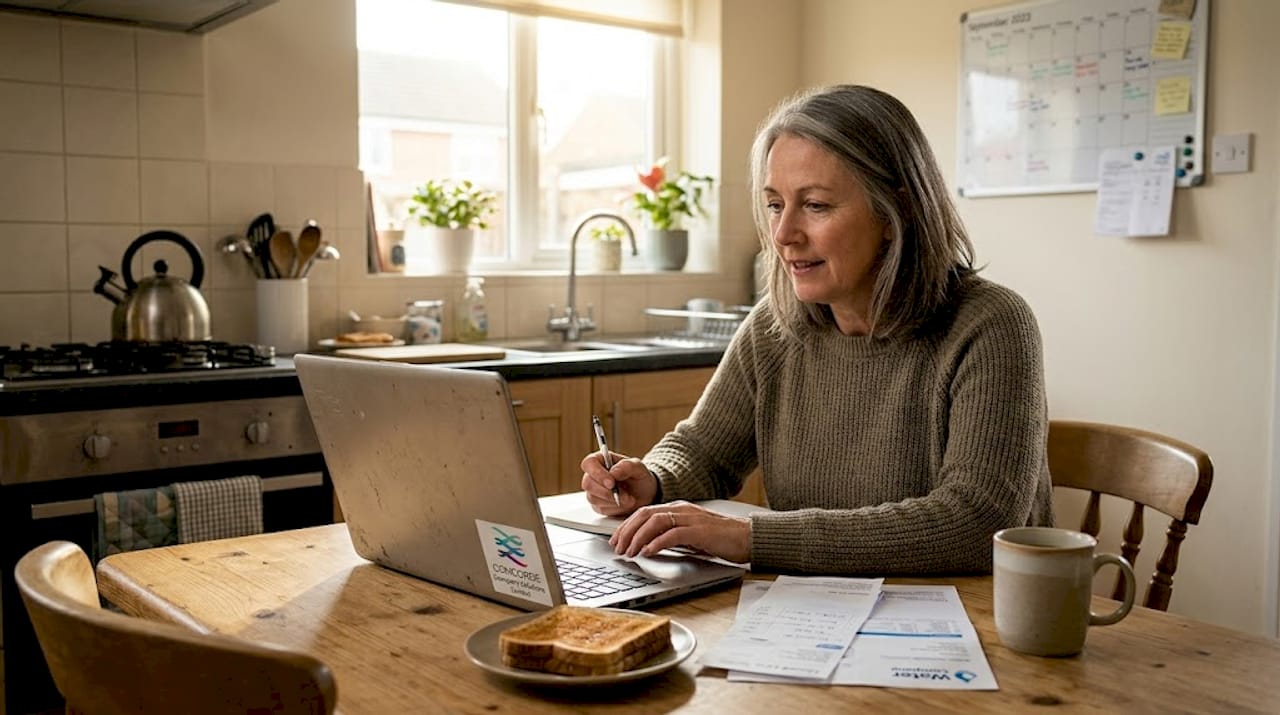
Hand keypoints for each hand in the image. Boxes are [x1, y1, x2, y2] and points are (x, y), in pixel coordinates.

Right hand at [580, 452, 658, 516]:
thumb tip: (613, 472)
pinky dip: (615, 508)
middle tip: (625, 495)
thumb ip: (627, 466)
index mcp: (601, 460)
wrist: (645, 494)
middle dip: (607, 492)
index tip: (611, 483)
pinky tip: (624, 504)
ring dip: (613, 501)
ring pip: (593, 498)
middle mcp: (594, 475)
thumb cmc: (640, 477)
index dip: (597, 473)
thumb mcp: (639, 468)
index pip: (589, 463)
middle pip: (588, 483)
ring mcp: (594, 491)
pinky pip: (600, 509)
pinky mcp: (597, 505)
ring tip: (629, 499)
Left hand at [609, 501, 751, 563]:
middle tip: (617, 548)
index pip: (645, 512)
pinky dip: (657, 542)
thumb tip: (649, 546)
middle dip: (627, 531)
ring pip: (655, 522)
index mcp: (678, 509)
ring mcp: (690, 518)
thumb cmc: (721, 539)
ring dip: (638, 537)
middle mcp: (682, 510)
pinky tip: (648, 552)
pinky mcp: (699, 531)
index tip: (615, 540)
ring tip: (630, 551)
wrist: (748, 538)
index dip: (627, 525)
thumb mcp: (690, 536)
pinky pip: (673, 534)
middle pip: (645, 514)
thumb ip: (671, 536)